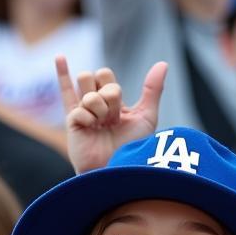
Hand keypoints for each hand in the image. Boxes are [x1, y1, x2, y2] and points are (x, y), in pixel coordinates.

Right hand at [58, 57, 166, 173]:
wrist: (119, 170)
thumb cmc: (132, 148)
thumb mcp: (147, 117)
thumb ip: (152, 89)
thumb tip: (163, 63)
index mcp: (110, 101)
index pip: (104, 74)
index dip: (113, 87)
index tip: (119, 110)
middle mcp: (94, 104)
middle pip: (90, 74)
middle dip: (105, 90)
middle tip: (112, 114)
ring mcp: (81, 112)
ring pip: (82, 83)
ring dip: (98, 102)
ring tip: (102, 123)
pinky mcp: (72, 123)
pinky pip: (78, 108)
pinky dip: (89, 118)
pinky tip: (91, 129)